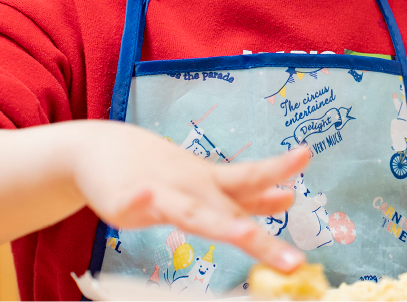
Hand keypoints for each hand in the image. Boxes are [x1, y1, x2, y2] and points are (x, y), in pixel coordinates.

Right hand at [72, 120, 307, 270]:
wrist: (100, 148)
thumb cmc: (160, 168)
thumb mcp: (208, 179)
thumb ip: (246, 195)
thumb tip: (289, 198)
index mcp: (213, 183)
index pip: (251, 179)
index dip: (278, 169)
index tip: (306, 154)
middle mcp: (193, 188)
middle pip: (231, 210)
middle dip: (260, 236)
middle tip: (292, 259)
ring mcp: (160, 193)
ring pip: (192, 212)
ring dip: (217, 223)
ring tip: (243, 235)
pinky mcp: (123, 201)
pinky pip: (131, 204)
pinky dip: (138, 201)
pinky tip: (142, 199)